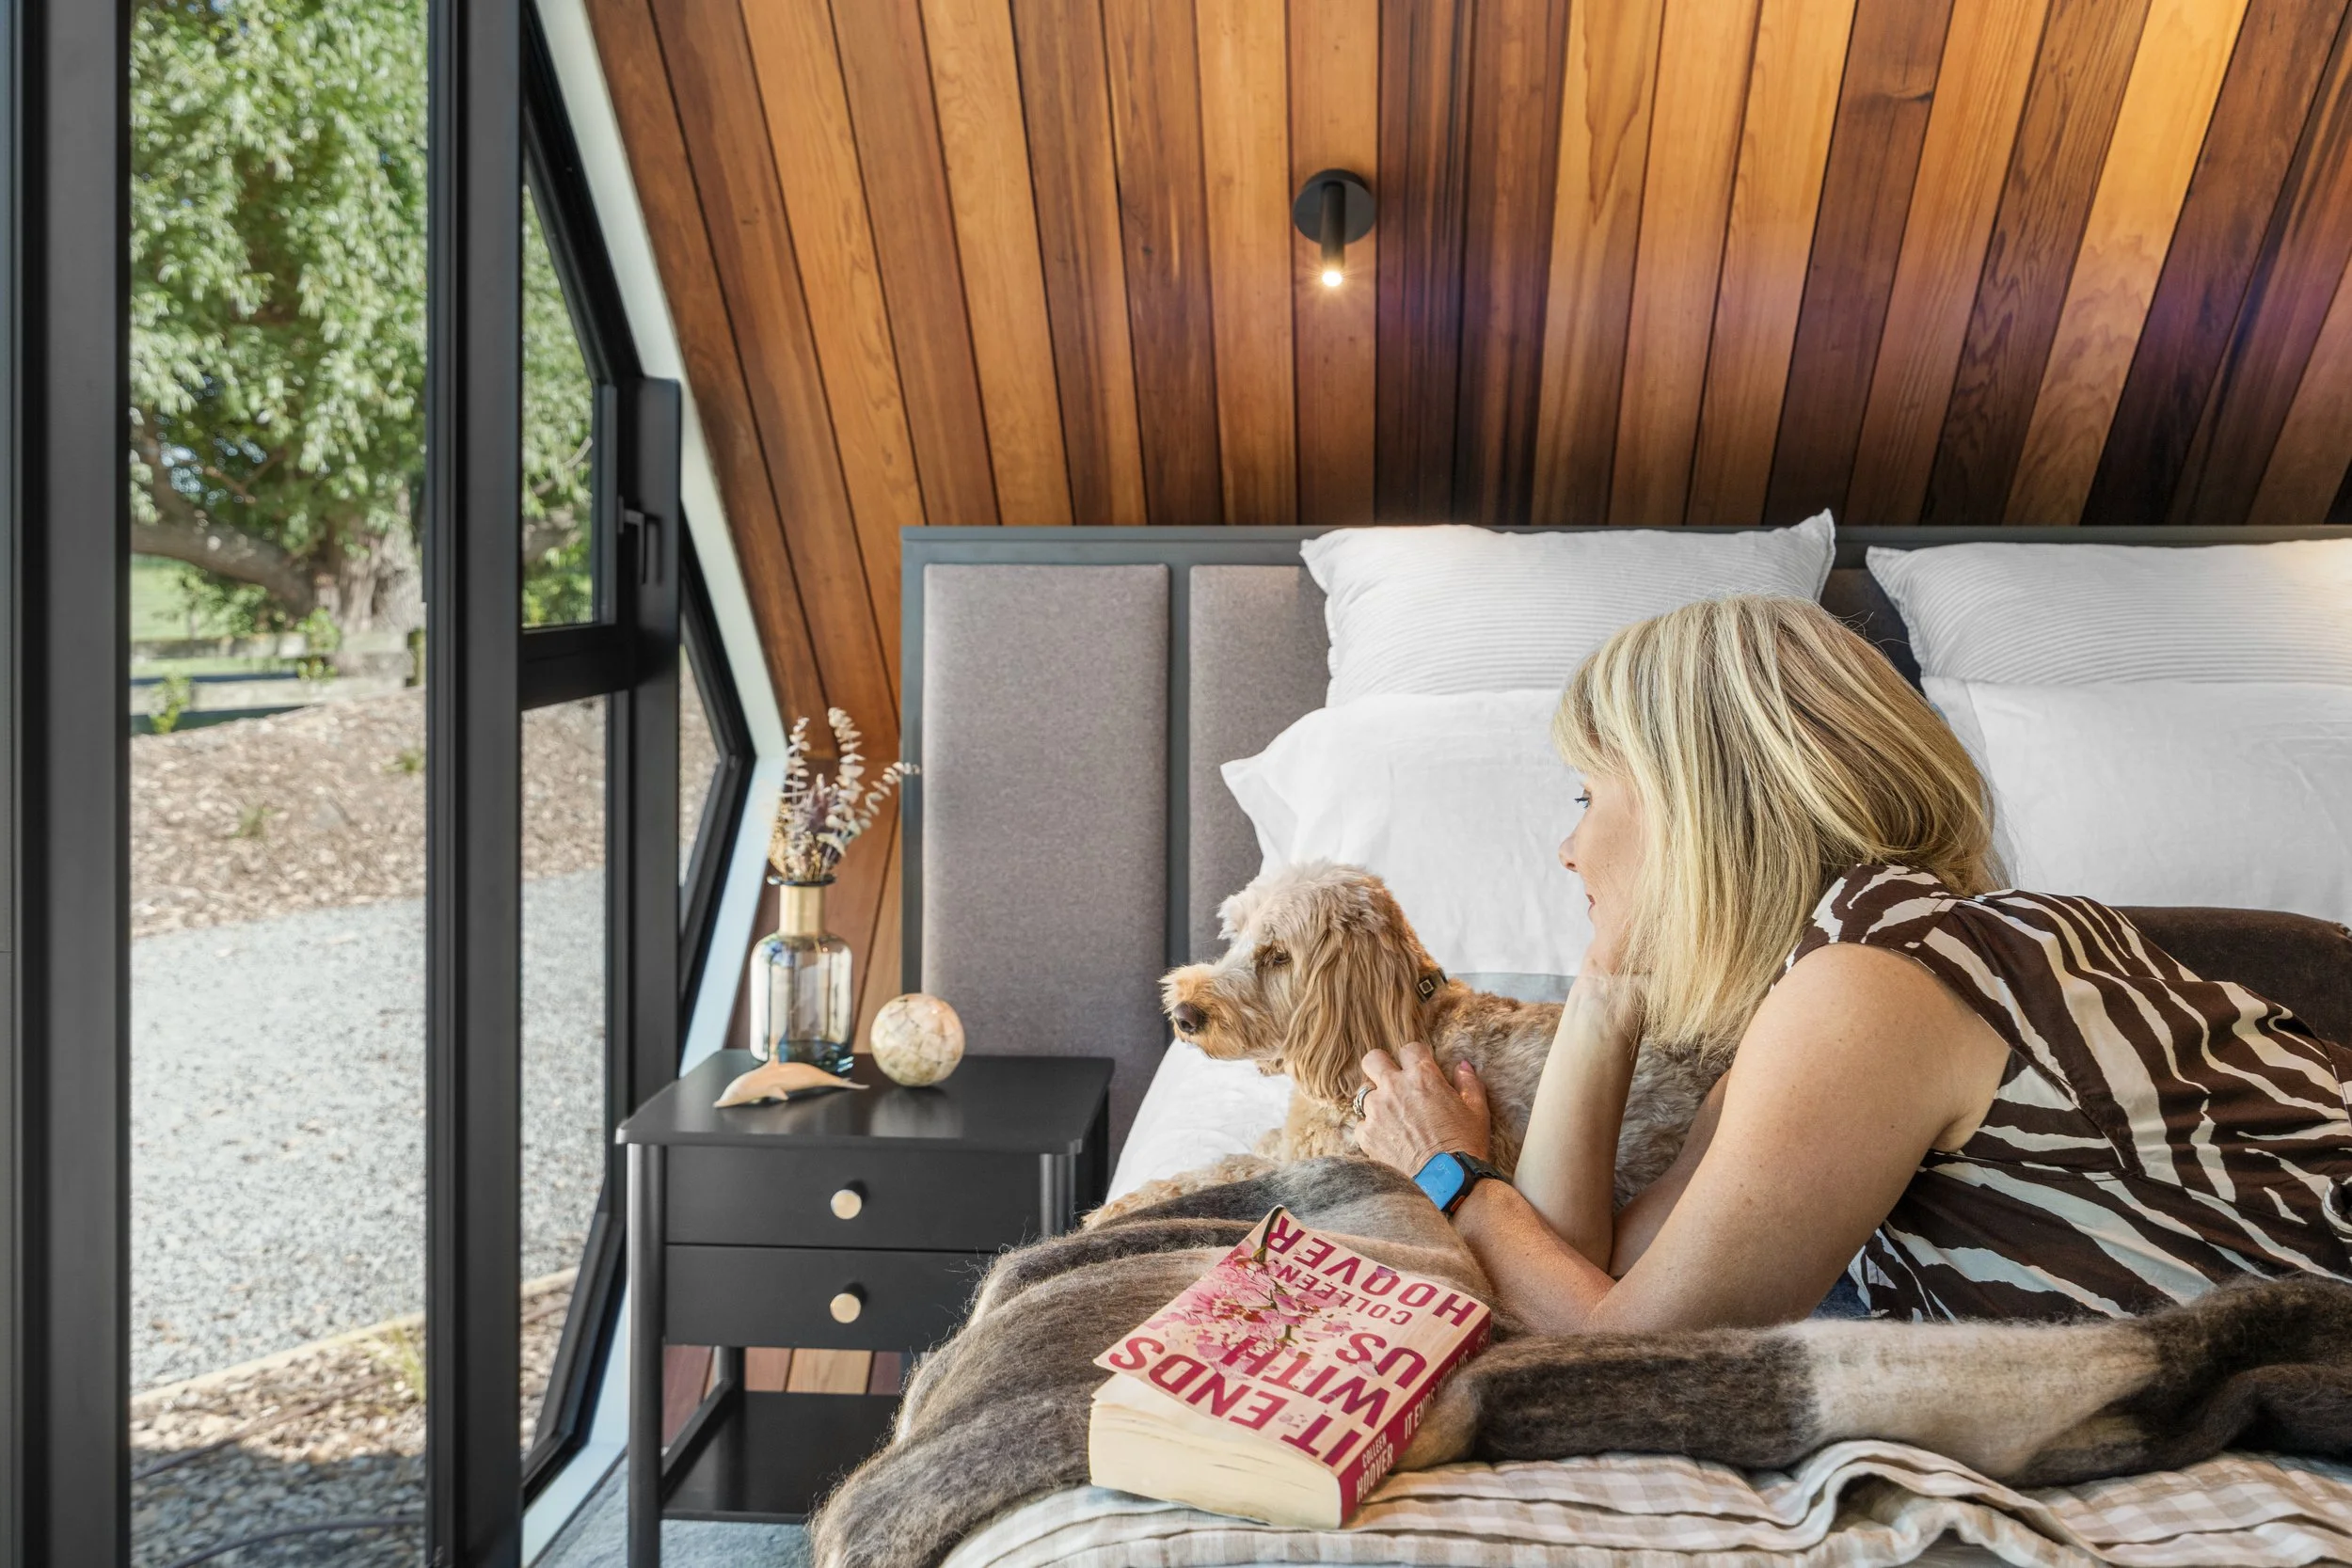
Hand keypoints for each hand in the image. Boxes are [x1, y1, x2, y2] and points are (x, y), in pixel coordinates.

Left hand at [1356, 1042, 1490, 1176]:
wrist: (1447, 1183)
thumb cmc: (1466, 1145)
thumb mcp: (1477, 1111)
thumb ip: (1468, 1083)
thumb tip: (1462, 1066)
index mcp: (1423, 1076)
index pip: (1409, 1049)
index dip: (1415, 1058)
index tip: (1420, 1071)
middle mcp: (1394, 1087)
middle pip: (1373, 1059)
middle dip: (1381, 1066)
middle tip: (1393, 1082)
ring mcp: (1377, 1111)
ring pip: (1365, 1093)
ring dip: (1377, 1101)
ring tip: (1392, 1118)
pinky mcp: (1367, 1135)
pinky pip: (1361, 1124)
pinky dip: (1371, 1130)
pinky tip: (1387, 1140)